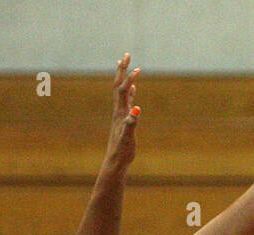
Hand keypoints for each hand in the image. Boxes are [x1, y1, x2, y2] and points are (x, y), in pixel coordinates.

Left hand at [103, 52, 140, 176]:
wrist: (115, 161)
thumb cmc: (122, 150)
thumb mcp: (128, 137)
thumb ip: (132, 123)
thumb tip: (137, 110)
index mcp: (120, 112)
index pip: (123, 90)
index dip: (129, 79)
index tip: (138, 68)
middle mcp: (119, 110)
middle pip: (118, 85)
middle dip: (122, 70)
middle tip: (126, 55)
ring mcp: (121, 114)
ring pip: (121, 91)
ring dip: (124, 77)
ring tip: (126, 65)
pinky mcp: (124, 119)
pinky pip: (126, 101)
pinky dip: (129, 91)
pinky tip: (132, 88)